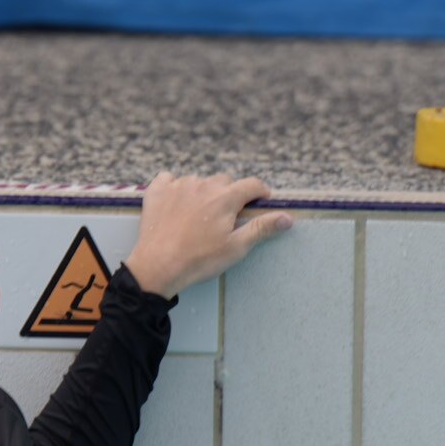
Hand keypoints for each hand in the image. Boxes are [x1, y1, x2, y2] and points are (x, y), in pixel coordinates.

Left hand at [124, 173, 291, 297]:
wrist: (157, 267)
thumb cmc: (199, 260)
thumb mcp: (236, 248)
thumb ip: (261, 228)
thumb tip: (288, 217)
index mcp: (226, 198)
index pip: (252, 185)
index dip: (260, 193)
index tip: (259, 203)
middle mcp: (203, 185)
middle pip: (225, 182)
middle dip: (230, 195)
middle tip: (224, 218)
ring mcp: (178, 185)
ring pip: (199, 181)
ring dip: (203, 193)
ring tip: (198, 216)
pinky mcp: (157, 191)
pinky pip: (169, 179)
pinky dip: (174, 187)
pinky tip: (175, 203)